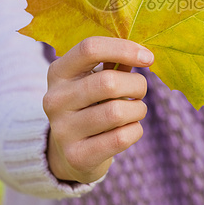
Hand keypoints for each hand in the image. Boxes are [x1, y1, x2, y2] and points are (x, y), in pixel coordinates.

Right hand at [43, 36, 152, 183]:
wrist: (69, 154)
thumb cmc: (91, 105)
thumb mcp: (94, 79)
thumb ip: (115, 63)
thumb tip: (143, 54)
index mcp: (58, 72)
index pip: (90, 48)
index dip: (123, 49)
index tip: (148, 58)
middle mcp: (55, 99)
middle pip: (108, 82)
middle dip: (137, 85)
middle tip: (140, 91)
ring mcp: (63, 130)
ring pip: (117, 112)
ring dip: (138, 109)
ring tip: (134, 111)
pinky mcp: (77, 156)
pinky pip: (121, 138)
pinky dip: (135, 130)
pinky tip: (129, 129)